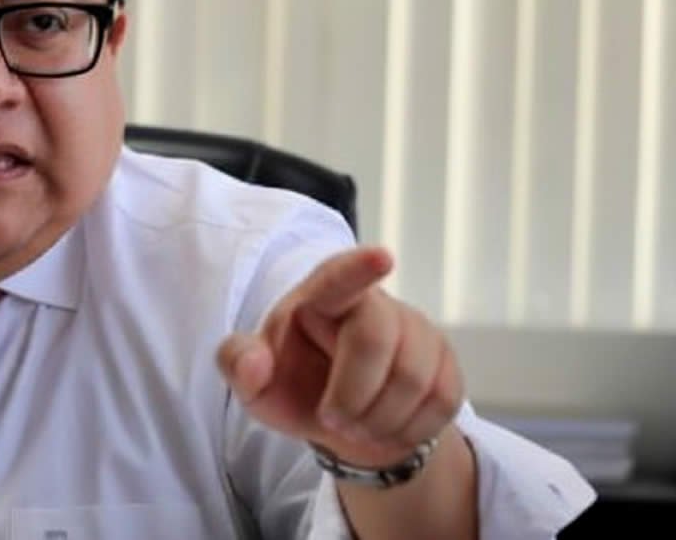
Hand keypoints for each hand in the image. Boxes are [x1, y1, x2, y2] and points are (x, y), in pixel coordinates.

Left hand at [216, 246, 463, 465]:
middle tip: (335, 421)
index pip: (339, 276)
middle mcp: (374, 303)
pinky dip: (410, 429)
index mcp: (320, 297)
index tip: (381, 257)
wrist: (346, 423)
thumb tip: (253, 362)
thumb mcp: (256, 384)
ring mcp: (417, 329)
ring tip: (358, 426)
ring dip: (380, 420)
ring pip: (415, 378)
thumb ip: (239, 366)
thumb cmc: (296, 386)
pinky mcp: (447, 361)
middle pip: (376, 340)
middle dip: (354, 396)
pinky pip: (442, 400)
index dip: (359, 268)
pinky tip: (388, 426)